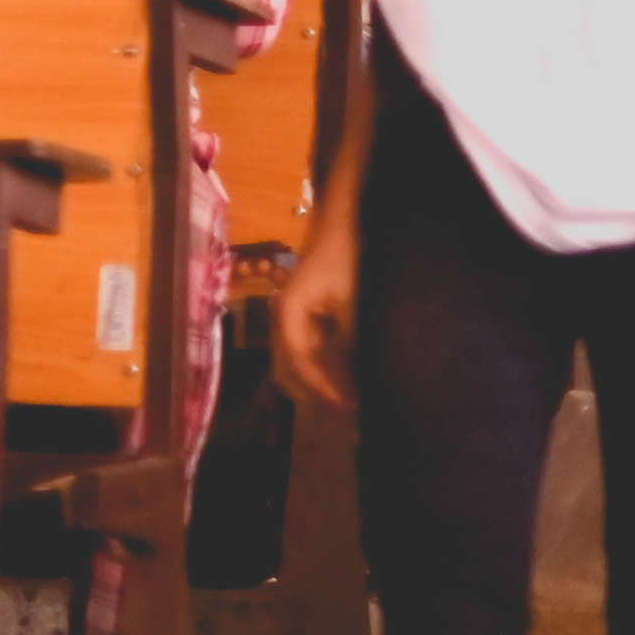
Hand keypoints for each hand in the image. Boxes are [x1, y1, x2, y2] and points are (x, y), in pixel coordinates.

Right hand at [278, 220, 356, 408]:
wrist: (341, 224)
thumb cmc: (344, 259)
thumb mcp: (350, 301)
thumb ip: (347, 340)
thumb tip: (351, 377)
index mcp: (288, 314)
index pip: (298, 362)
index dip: (320, 387)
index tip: (346, 406)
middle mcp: (282, 318)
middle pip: (287, 367)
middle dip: (314, 391)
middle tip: (346, 410)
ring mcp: (291, 316)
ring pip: (295, 360)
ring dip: (317, 380)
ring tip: (346, 397)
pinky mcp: (303, 314)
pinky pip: (305, 349)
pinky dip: (321, 366)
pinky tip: (343, 374)